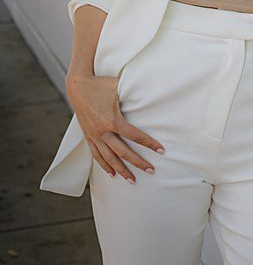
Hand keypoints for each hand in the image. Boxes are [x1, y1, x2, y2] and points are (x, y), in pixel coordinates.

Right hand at [66, 68, 162, 182]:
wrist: (78, 86)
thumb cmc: (102, 84)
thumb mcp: (121, 86)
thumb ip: (136, 92)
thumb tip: (156, 90)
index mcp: (113, 120)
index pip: (135, 136)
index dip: (149, 144)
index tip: (161, 150)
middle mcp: (103, 131)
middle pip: (123, 152)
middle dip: (138, 163)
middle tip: (151, 171)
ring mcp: (94, 135)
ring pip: (108, 158)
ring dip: (121, 170)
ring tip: (132, 180)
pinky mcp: (88, 136)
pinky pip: (96, 154)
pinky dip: (103, 165)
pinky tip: (111, 173)